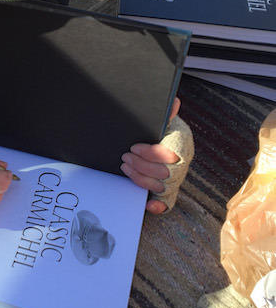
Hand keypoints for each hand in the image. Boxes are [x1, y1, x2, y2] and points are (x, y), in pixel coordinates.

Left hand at [120, 97, 180, 214]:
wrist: (161, 140)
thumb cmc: (161, 130)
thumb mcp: (163, 120)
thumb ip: (167, 113)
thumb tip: (174, 101)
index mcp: (182, 144)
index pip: (171, 154)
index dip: (151, 153)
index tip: (133, 147)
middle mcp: (181, 163)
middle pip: (165, 172)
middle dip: (142, 166)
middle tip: (124, 157)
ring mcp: (175, 178)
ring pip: (162, 186)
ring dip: (141, 179)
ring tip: (125, 167)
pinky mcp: (168, 190)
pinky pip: (168, 202)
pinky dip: (158, 206)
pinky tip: (147, 205)